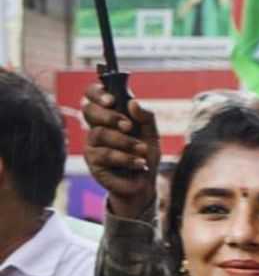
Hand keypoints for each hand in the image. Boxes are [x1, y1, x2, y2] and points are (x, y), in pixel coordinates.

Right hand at [82, 83, 160, 218]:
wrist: (145, 182)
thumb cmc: (145, 155)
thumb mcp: (151, 134)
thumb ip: (146, 117)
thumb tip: (133, 102)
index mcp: (109, 115)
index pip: (93, 95)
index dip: (97, 93)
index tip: (112, 100)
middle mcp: (97, 126)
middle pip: (88, 110)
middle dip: (110, 116)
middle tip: (128, 126)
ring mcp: (92, 143)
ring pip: (99, 133)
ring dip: (125, 142)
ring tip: (142, 150)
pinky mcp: (92, 160)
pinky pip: (105, 154)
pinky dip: (126, 158)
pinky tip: (139, 164)